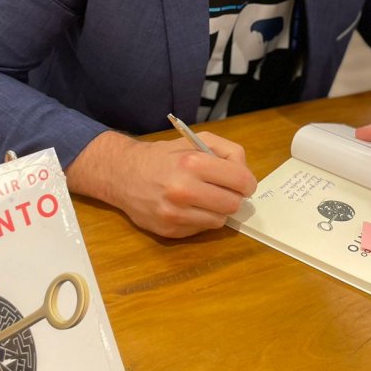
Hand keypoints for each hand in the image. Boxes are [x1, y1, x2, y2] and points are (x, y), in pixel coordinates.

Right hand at [66, 129, 257, 237]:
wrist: (122, 174)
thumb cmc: (163, 156)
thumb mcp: (194, 140)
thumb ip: (226, 151)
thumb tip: (245, 173)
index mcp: (192, 163)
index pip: (241, 180)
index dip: (247, 182)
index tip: (243, 183)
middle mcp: (183, 190)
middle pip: (233, 204)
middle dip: (233, 197)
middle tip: (224, 191)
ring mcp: (175, 214)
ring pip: (220, 220)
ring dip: (217, 210)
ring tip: (205, 198)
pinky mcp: (169, 230)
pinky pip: (202, 229)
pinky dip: (201, 219)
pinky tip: (189, 207)